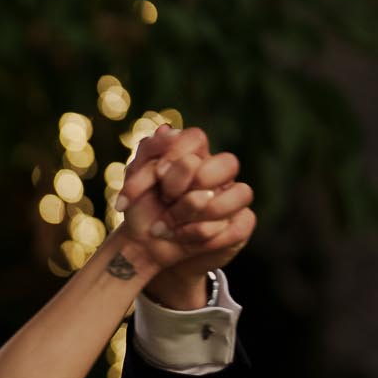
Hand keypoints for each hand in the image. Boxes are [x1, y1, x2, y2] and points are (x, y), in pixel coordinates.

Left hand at [114, 125, 255, 294]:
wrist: (143, 247)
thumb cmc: (142, 209)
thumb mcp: (135, 180)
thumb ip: (147, 156)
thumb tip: (166, 130)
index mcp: (193, 155)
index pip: (197, 138)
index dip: (176, 155)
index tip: (158, 174)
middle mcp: (218, 173)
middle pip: (227, 163)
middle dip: (189, 185)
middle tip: (165, 199)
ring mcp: (232, 198)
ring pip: (242, 193)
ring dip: (196, 212)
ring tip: (166, 226)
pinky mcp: (239, 226)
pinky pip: (239, 227)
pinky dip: (204, 234)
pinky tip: (181, 238)